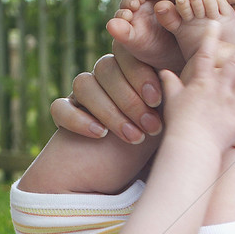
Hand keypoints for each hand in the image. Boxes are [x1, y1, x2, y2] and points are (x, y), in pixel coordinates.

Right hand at [50, 41, 164, 144]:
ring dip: (109, 111)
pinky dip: (78, 119)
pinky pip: (60, 108)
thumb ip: (173, 91)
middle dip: (129, 99)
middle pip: (104, 67)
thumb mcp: (173, 115)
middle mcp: (104, 77)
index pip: (126, 53)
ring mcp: (82, 96)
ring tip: (133, 137)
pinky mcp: (64, 116)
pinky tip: (99, 134)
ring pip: (84, 85)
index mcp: (130, 69)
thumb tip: (174, 74)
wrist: (136, 180)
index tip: (156, 99)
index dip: (139, 74)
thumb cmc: (163, 144)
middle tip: (150, 126)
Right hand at [159, 27, 234, 153]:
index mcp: (202, 82)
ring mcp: (232, 102)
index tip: (216, 23)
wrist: (190, 145)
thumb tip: (164, 72)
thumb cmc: (179, 125)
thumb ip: (170, 84)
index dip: (210, 38)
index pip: (206, 55)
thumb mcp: (172, 101)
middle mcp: (219, 88)